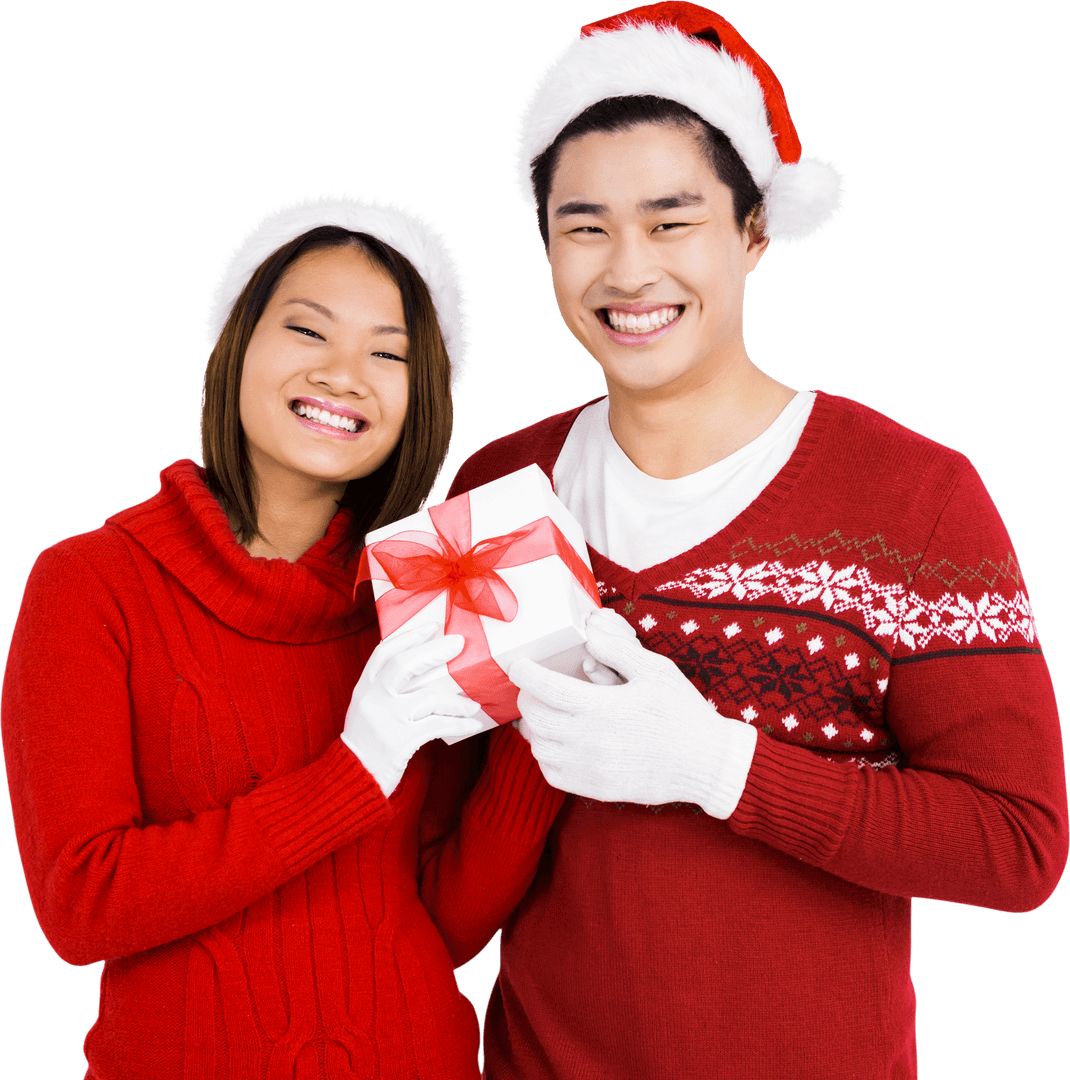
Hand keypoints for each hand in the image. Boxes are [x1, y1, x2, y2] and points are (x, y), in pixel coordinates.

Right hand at [342, 624, 484, 795]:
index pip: (384, 652)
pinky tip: (470, 725)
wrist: (352, 780)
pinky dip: (458, 723)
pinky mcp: (399, 741)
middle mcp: (372, 699)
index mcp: (364, 687)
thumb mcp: (368, 709)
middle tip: (459, 643)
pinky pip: (437, 725)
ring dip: (457, 700)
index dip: (409, 636)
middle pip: (405, 665)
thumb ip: (387, 689)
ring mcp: (386, 719)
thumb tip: (427, 669)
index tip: (432, 626)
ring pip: (429, 697)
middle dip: (435, 651)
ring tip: (472, 704)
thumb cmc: (367, 742)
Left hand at [509, 608, 756, 817]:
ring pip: (538, 747)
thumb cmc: (681, 712)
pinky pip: (552, 773)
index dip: (524, 673)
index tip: (519, 665)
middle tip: (533, 687)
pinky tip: (558, 742)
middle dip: (528, 697)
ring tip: (546, 712)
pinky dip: (546, 755)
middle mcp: (588, 740)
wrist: (705, 763)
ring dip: (535, 727)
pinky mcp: (594, 788)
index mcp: (600, 707)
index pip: (544, 688)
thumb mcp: (654, 669)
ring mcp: (589, 768)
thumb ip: (617, 649)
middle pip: (535, 717)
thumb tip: (587, 633)